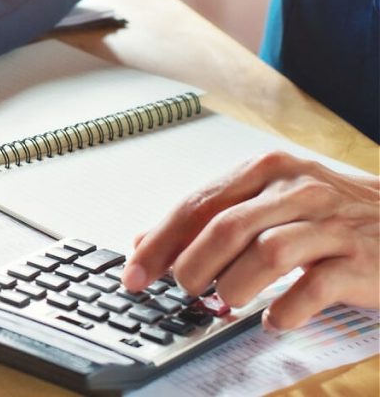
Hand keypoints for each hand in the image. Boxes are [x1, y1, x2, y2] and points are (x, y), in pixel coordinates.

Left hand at [122, 150, 378, 330]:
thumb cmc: (331, 214)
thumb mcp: (269, 200)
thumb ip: (209, 218)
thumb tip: (145, 242)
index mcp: (266, 171)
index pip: (197, 205)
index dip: (159, 243)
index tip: (134, 274)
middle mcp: (296, 190)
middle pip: (226, 227)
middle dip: (193, 266)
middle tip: (185, 291)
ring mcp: (330, 224)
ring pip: (267, 254)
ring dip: (236, 286)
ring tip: (228, 302)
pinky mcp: (360, 260)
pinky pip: (314, 287)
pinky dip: (286, 310)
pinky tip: (275, 319)